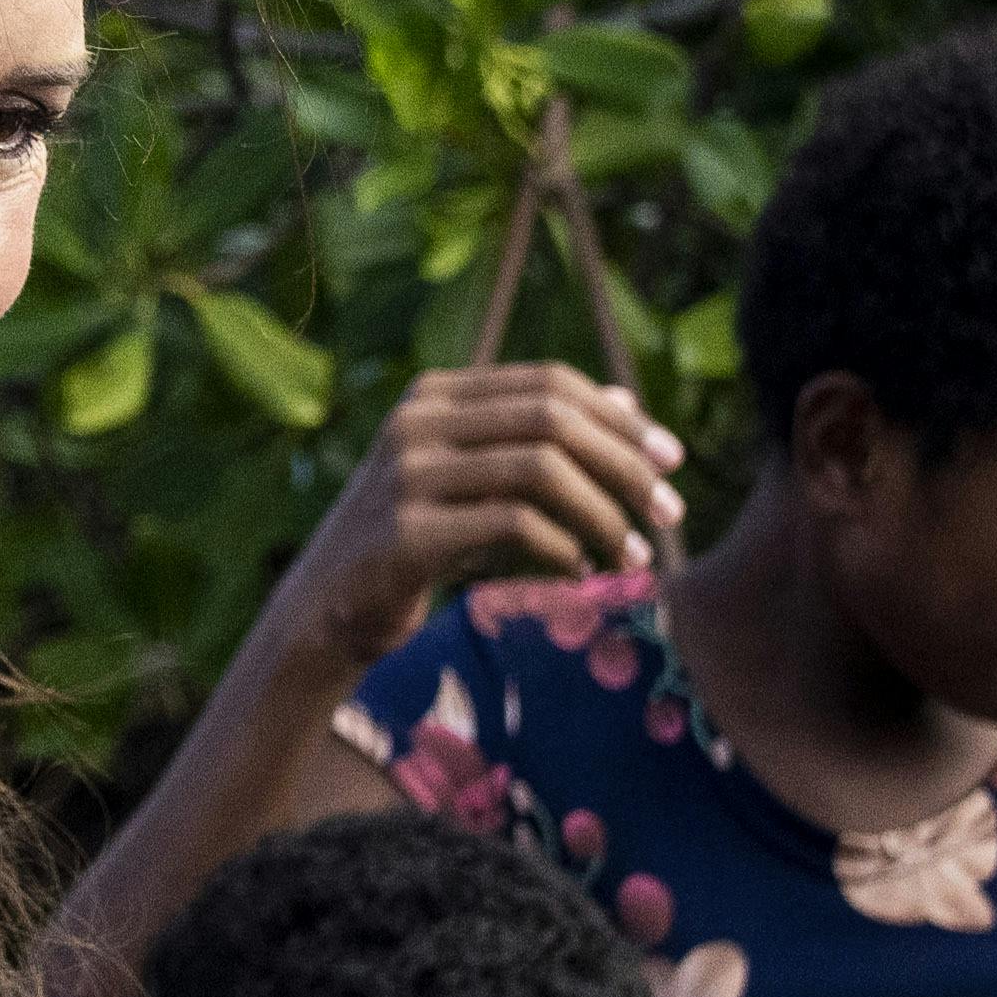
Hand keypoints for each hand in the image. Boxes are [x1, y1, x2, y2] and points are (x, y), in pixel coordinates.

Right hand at [279, 367, 684, 668]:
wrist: (324, 613)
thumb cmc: (410, 545)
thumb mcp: (472, 481)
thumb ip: (534, 439)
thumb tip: (627, 402)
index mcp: (434, 396)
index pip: (550, 383)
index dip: (621, 418)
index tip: (672, 461)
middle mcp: (416, 422)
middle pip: (552, 419)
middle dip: (624, 464)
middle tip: (669, 512)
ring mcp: (407, 475)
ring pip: (540, 469)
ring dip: (604, 513)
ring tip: (634, 554)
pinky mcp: (407, 532)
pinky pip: (514, 525)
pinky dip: (563, 548)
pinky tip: (581, 572)